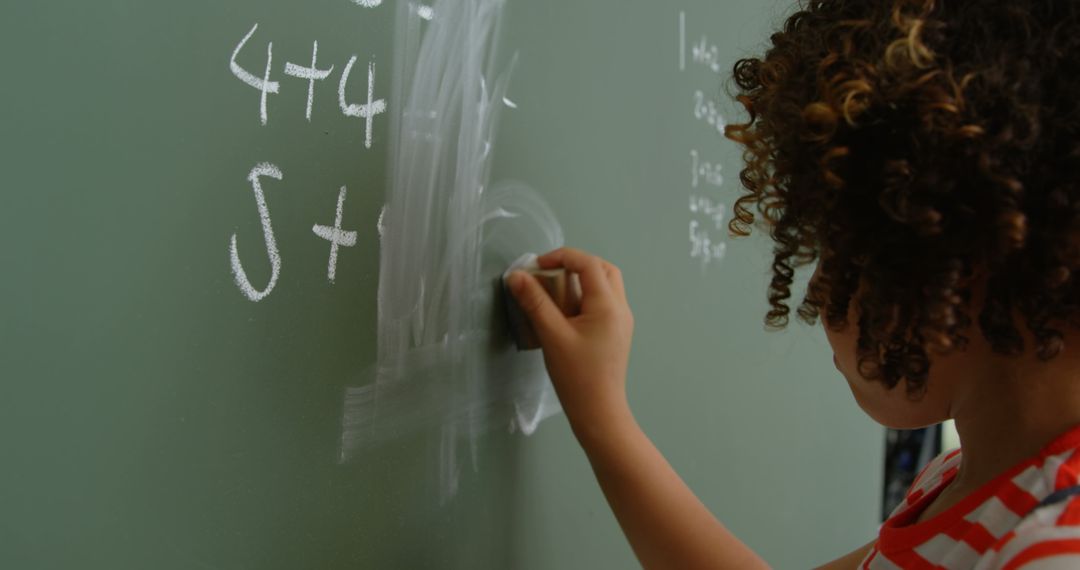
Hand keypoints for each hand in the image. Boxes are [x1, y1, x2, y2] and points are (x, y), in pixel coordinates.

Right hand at [507, 247, 634, 439]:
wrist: (599, 412)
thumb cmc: (577, 376)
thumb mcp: (551, 336)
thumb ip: (534, 302)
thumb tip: (517, 276)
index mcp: (608, 305)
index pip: (588, 263)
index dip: (562, 256)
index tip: (537, 265)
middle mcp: (620, 308)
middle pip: (604, 269)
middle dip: (576, 264)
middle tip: (550, 273)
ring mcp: (622, 321)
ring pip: (607, 285)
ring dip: (582, 280)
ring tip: (556, 291)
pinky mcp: (617, 333)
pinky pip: (605, 302)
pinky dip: (586, 296)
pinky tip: (566, 312)